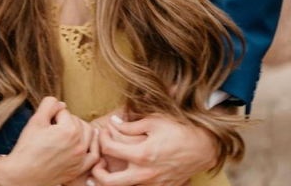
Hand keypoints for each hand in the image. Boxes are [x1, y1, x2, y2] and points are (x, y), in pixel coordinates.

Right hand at [0, 96, 99, 185]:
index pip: (64, 111)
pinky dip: (92, 147)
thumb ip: (49, 104)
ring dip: (80, 129)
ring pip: (89, 134)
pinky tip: (84, 143)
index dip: (53, 114)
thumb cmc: (28, 147)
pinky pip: (94, 155)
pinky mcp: (79, 169)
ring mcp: (81, 158)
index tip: (46, 122)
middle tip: (53, 127)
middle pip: (77, 121)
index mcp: (69, 130)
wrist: (24, 173)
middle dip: (65, 120)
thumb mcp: (36, 120)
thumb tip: (62, 104)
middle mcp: (79, 144)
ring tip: (66, 131)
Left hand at [89, 113, 216, 185]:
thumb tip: (112, 123)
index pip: (109, 149)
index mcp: (141, 155)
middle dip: (97, 173)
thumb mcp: (153, 121)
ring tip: (109, 169)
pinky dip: (130, 183)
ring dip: (112, 181)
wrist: (203, 147)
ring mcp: (154, 185)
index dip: (102, 138)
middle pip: (109, 182)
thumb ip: (130, 125)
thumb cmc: (178, 130)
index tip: (104, 131)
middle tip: (97, 161)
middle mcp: (145, 174)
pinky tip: (127, 172)